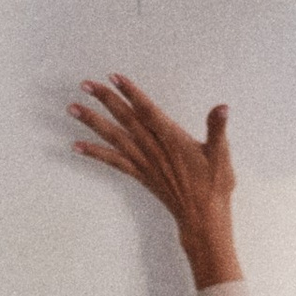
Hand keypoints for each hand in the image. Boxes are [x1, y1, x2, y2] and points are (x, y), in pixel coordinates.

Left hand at [70, 75, 239, 286]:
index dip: (131, 93)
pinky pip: (113, 162)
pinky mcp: (140, 174)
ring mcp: (144, 162)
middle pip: (125, 119)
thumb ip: (217, 129)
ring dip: (92, 122)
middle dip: (105, 100)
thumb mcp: (222, 155)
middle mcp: (153, 149)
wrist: (202, 218)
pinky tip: (77, 146)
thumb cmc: (213, 186)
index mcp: (172, 139)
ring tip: (73, 108)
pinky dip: (95, 153)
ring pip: (114, 137)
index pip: (148, 111)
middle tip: (85, 84)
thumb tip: (222, 108)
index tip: (114, 77)